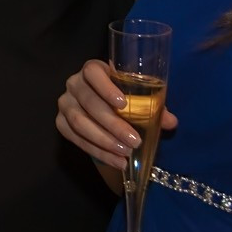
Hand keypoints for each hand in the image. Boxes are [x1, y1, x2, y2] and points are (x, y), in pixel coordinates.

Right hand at [56, 58, 177, 169]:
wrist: (102, 107)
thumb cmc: (123, 97)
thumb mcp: (138, 96)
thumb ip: (153, 106)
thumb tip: (170, 121)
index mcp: (92, 70)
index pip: (93, 73)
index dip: (106, 87)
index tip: (124, 104)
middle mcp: (74, 83)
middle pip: (89, 102)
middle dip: (112, 124)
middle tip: (134, 140)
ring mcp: (65, 103)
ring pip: (79, 122)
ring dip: (103, 140)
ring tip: (125, 154)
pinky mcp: (60, 122)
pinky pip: (74, 138)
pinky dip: (96, 151)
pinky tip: (116, 161)